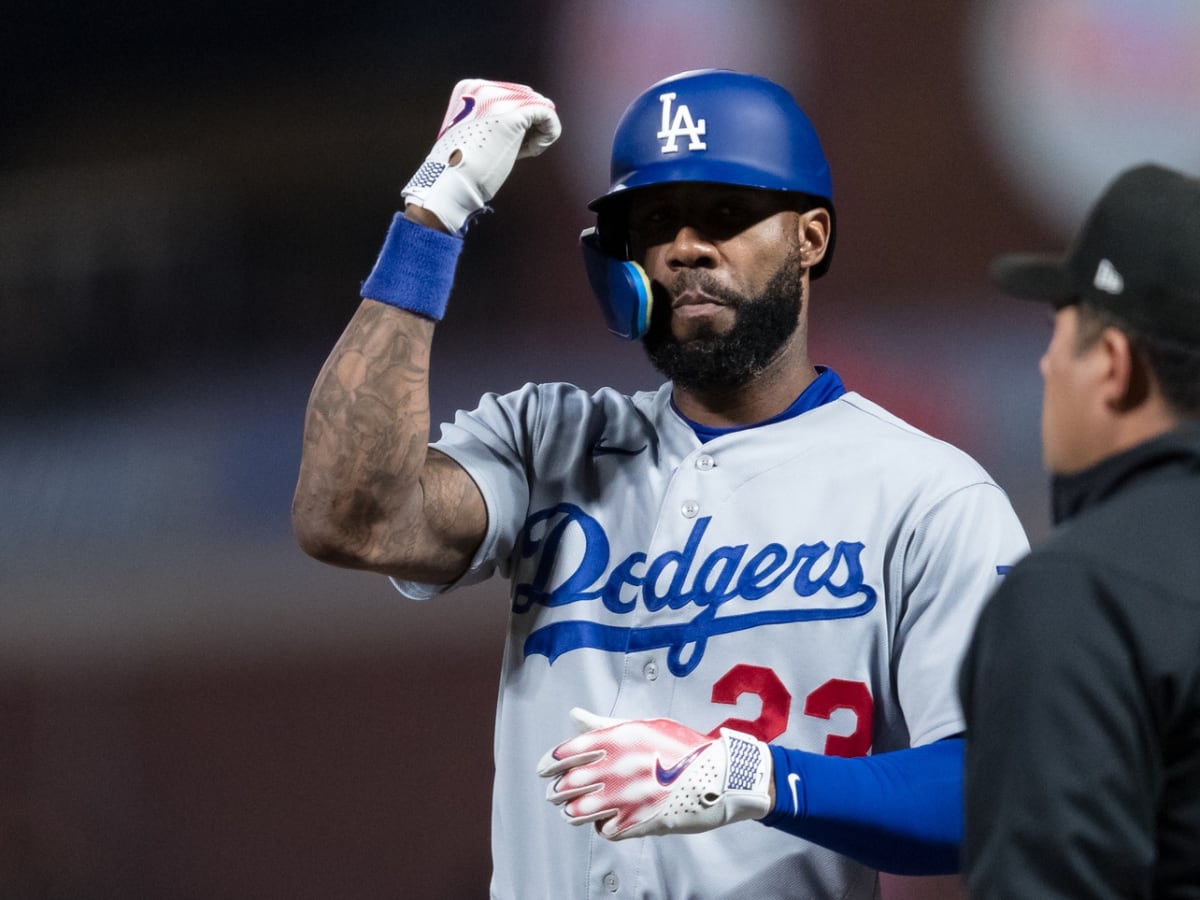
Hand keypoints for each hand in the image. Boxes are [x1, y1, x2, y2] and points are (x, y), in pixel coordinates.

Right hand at [402, 78, 560, 234]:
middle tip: (522, 148)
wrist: (450, 181)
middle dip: (530, 126)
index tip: (510, 145)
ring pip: (540, 105)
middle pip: (526, 99)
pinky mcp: (515, 116)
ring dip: (540, 131)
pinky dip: (549, 132)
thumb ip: (493, 123)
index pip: (511, 96)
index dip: (517, 122)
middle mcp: (483, 87)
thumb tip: (530, 117)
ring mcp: (499, 100)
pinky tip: (537, 148)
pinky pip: (547, 115)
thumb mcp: (472, 136)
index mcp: (469, 89)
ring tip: (528, 149)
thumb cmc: (461, 168)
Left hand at [536, 708, 772, 839]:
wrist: (721, 774)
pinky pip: (606, 830)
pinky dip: (603, 826)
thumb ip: (606, 724)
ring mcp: (629, 797)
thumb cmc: (682, 746)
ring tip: (573, 810)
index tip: (544, 769)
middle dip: (557, 790)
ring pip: (581, 811)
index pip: (569, 752)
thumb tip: (575, 716)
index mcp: (620, 739)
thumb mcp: (645, 725)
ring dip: (573, 811)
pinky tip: (607, 820)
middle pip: (569, 784)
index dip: (551, 763)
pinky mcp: (640, 822)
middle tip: (556, 792)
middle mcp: (620, 767)